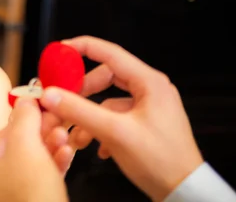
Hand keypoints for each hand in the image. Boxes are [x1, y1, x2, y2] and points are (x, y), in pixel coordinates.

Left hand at [0, 98, 67, 201]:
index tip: (46, 106)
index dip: (27, 117)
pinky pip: (43, 178)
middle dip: (44, 131)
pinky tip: (67, 154)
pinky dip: (55, 164)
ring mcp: (11, 196)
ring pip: (34, 162)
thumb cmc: (30, 192)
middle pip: (21, 146)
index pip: (4, 132)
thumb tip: (26, 99)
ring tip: (66, 136)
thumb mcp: (26, 146)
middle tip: (60, 119)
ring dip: (52, 145)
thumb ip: (24, 118)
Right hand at [40, 36, 203, 201]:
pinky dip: (101, 128)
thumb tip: (51, 95)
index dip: (82, 48)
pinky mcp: (145, 124)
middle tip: (63, 100)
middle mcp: (151, 90)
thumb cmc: (161, 161)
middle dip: (82, 91)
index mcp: (149, 82)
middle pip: (105, 77)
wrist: (184, 191)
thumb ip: (79, 111)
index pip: (109, 52)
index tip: (61, 50)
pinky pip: (115, 117)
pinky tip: (97, 147)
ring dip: (89, 116)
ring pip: (107, 100)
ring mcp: (149, 107)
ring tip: (77, 136)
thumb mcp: (114, 132)